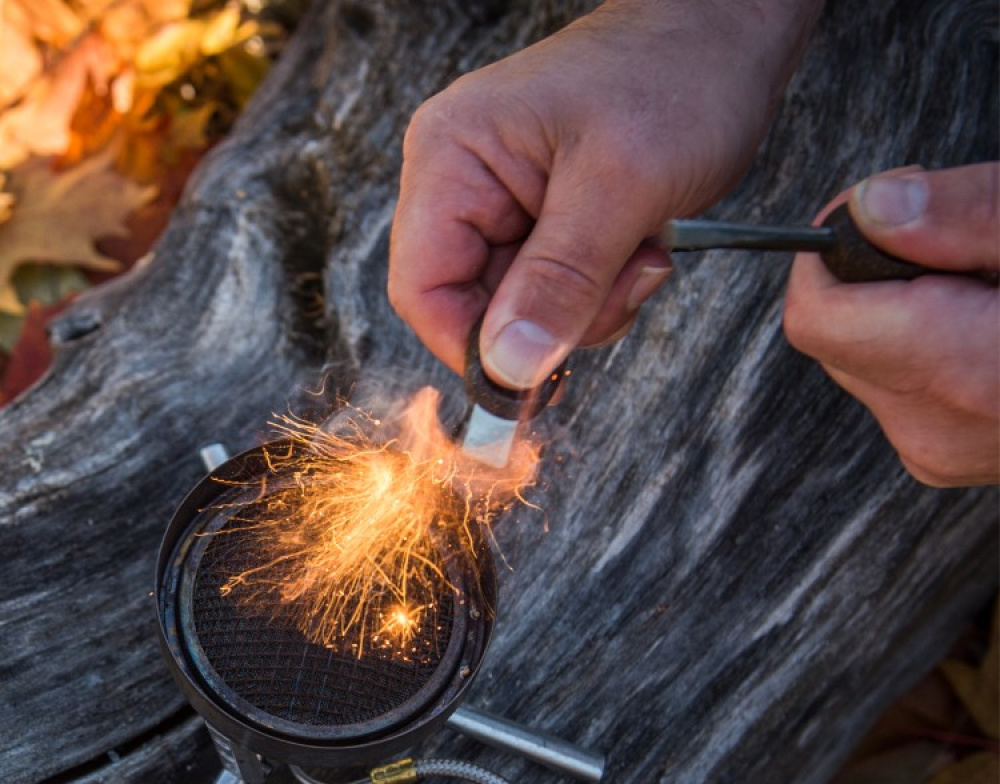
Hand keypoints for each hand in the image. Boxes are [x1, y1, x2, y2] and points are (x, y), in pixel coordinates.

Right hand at [389, 0, 820, 389]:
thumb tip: (506, 367)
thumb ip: (560, 279)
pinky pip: (557, 296)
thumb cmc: (674, 75)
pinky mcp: (545, 223)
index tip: (534, 377)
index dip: (472, 347)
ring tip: (639, 251)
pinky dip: (603, 293)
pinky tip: (639, 248)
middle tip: (622, 282)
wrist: (726, 37)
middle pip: (475, 310)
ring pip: (523, 313)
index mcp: (452, 159)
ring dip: (590, 306)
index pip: (423, 290)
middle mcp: (465, 184)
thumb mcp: (619, 183)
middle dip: (553, 320)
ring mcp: (505, 206)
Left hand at [783, 163, 998, 486]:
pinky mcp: (943, 456)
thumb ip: (968, 216)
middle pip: (833, 335)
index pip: (817, 316)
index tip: (883, 214)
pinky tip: (984, 326)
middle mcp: (933, 427)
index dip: (832, 254)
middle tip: (960, 242)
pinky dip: (920, 343)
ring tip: (984, 286)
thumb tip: (872, 207)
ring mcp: (936, 450)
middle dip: (876, 275)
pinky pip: (895, 385)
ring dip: (899, 309)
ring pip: (860, 358)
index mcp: (962, 370)